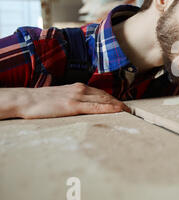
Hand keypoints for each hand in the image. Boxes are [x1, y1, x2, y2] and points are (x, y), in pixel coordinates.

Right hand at [1, 83, 130, 119]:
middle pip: (106, 96)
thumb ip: (73, 100)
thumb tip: (82, 107)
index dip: (114, 100)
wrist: (26, 100)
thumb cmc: (41, 101)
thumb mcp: (61, 98)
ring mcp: (77, 97)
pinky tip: (118, 110)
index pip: (101, 93)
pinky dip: (108, 107)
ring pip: (104, 100)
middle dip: (120, 103)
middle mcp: (81, 89)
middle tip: (132, 111)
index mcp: (78, 87)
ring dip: (118, 106)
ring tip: (130, 112)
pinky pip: (95, 107)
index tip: (124, 106)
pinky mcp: (72, 105)